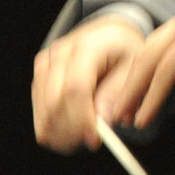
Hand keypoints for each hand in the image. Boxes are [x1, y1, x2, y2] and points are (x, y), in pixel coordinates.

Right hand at [32, 17, 145, 152]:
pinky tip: (73, 133)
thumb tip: (103, 120)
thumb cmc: (123, 51)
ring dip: (63, 134)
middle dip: (73, 131)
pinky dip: (54, 131)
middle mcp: (60, 53)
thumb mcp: (134, 66)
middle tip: (93, 141)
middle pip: (55, 103)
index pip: (76, 88)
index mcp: (87, 46)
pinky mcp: (39, 79)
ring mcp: (46, 65)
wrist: (107, 34)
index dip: (83, 119)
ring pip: (44, 113)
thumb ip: (118, 91)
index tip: (96, 139)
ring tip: (85, 136)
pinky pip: (40, 115)